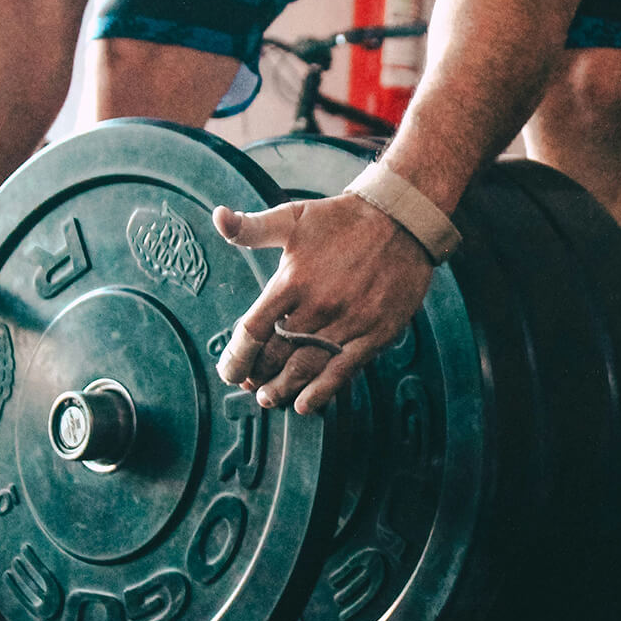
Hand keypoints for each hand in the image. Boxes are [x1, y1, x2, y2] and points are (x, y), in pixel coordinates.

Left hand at [213, 194, 432, 413]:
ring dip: (282, 388)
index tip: (229, 370)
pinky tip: (305, 404)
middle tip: (250, 385)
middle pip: (276, 355)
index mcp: (292, 279)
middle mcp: (318, 305)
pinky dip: (321, 392)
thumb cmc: (341, 220)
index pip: (253, 330)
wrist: (401, 219)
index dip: (236, 357)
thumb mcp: (292, 217)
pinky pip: (343, 371)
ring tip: (269, 398)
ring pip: (306, 367)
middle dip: (257, 375)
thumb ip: (251, 227)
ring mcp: (348, 322)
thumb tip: (218, 218)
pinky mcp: (375, 333)